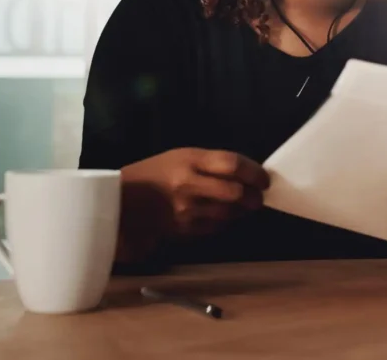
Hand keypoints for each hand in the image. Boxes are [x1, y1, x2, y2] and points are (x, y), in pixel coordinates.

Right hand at [121, 148, 270, 237]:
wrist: (122, 201)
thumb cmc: (156, 173)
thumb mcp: (181, 156)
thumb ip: (212, 163)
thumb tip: (246, 173)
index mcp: (189, 160)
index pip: (232, 164)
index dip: (254, 172)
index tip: (265, 178)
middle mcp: (189, 185)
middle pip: (235, 192)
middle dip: (254, 196)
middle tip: (259, 196)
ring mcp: (186, 210)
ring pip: (228, 214)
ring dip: (242, 211)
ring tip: (245, 205)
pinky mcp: (184, 230)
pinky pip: (216, 227)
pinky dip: (226, 222)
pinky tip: (224, 215)